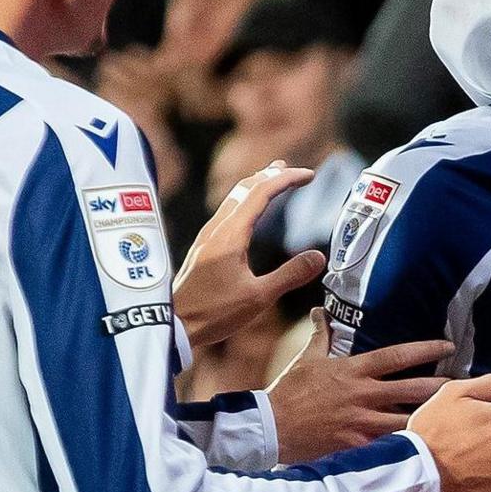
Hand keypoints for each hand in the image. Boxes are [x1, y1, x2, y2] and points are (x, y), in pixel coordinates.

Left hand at [175, 163, 326, 347]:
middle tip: (289, 168)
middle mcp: (217, 229)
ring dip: (255, 186)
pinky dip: (244, 201)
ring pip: (233, 199)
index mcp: (231, 235)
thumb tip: (319, 257)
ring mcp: (207, 237)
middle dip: (269, 175)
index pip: (261, 193)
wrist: (171, 323)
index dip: (286, 180)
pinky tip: (247, 212)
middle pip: (244, 189)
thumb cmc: (212, 313)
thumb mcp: (258, 298)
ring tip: (270, 180)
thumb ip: (289, 275)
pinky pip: (226, 212)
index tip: (308, 174)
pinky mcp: (203, 247)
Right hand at [267, 310, 450, 462]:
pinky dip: (405, 447)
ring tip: (453, 418)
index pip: (396, 356)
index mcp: (352, 370)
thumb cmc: (290, 391)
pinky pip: (386, 446)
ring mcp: (360, 421)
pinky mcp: (355, 445)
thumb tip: (319, 311)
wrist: (271, 426)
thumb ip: (320, 335)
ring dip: (429, 419)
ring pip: (405, 420)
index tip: (447, 346)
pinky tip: (426, 449)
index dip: (425, 350)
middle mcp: (362, 394)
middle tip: (462, 384)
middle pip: (410, 389)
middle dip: (438, 387)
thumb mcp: (306, 359)